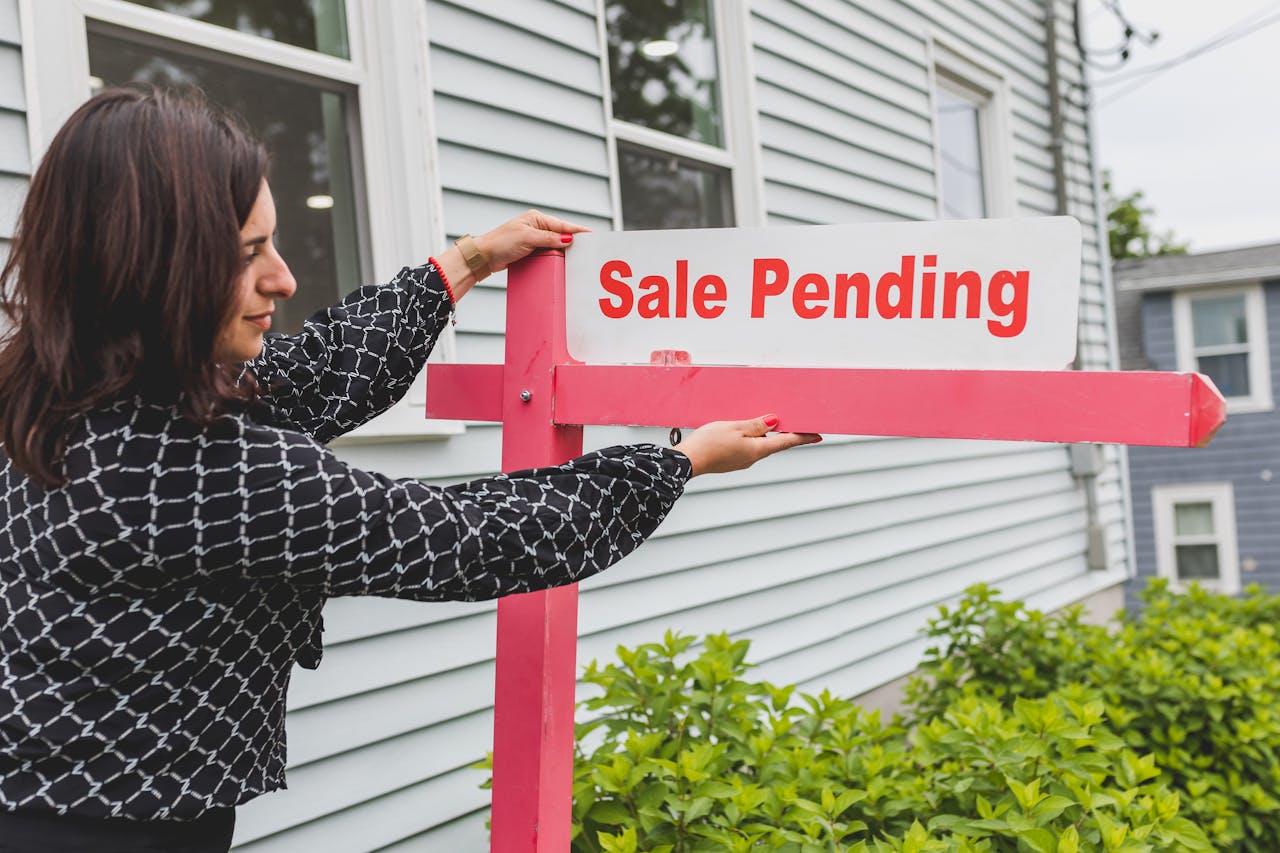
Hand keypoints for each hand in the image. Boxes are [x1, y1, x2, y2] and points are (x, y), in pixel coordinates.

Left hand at [475, 209, 589, 273]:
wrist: (484, 257)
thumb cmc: (501, 243)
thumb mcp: (527, 238)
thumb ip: (549, 238)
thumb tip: (568, 239)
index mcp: (536, 219)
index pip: (562, 225)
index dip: (577, 230)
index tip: (591, 234)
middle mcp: (536, 227)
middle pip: (561, 234)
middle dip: (573, 241)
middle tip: (588, 248)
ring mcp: (533, 239)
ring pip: (555, 244)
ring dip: (564, 250)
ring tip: (578, 256)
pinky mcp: (530, 250)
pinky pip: (548, 252)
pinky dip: (555, 256)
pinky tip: (562, 261)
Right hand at [672, 414, 821, 476]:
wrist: (687, 461)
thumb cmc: (709, 444)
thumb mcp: (735, 428)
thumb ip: (756, 425)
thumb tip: (775, 422)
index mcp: (757, 450)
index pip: (786, 442)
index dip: (803, 437)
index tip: (818, 436)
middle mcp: (752, 458)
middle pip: (774, 444)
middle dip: (786, 435)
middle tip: (798, 425)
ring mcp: (741, 461)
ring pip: (759, 446)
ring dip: (768, 436)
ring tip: (773, 425)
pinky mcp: (730, 461)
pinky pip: (747, 448)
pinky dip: (753, 439)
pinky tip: (748, 432)